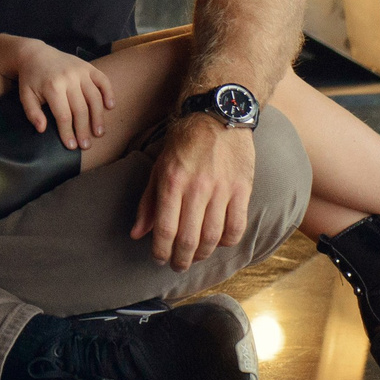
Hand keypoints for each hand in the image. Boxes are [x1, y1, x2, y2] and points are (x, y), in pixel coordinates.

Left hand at [9, 40, 114, 150]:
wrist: (35, 54)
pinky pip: (103, 80)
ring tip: (99, 132)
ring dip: (98, 117)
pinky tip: (110, 106)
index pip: (64, 116)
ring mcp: (80, 71)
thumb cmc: (31, 79)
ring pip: (94, 97)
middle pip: (81, 109)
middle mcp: (69, 78)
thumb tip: (42, 129)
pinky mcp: (88, 66)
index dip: (68, 133)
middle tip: (86, 145)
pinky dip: (109, 93)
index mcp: (52, 86)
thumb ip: (32, 113)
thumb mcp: (25, 95)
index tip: (72, 146)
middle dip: (84, 130)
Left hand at [131, 112, 255, 270]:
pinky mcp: (243, 188)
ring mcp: (222, 189)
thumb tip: (137, 234)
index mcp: (172, 181)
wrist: (218, 113)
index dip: (161, 252)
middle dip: (181, 260)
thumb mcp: (159, 167)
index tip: (159, 260)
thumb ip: (148, 202)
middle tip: (177, 266)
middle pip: (189, 239)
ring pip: (213, 237)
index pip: (165, 229)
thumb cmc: (185, 141)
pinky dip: (228, 241)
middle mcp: (197, 187)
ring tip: (196, 257)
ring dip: (203, 255)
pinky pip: (237, 226)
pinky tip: (219, 242)